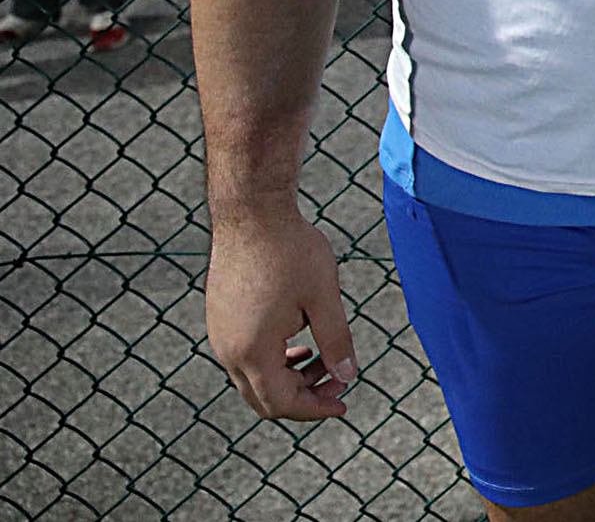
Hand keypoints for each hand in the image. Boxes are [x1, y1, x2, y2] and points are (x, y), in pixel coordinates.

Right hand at [205, 212, 358, 421]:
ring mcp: (219, 335)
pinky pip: (244, 357)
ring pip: (253, 378)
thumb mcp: (323, 297)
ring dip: (289, 378)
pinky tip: (299, 346)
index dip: (315, 408)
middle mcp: (228, 350)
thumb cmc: (290, 251)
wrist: (252, 213)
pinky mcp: (220, 319)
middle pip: (264, 398)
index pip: (281, 403)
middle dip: (304, 397)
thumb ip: (336, 341)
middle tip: (339, 381)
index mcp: (252, 351)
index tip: (344, 401)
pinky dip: (273, 361)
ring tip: (324, 360)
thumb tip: (348, 375)